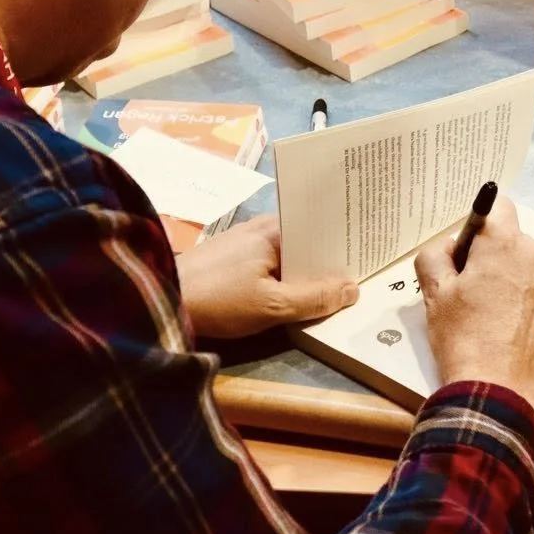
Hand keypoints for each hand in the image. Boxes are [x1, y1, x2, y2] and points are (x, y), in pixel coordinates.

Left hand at [177, 216, 358, 339]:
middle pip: (307, 243)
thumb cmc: (218, 299)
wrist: (162, 301)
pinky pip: (272, 265)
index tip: (372, 257)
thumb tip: (353, 289)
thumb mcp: (272, 305)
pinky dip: (286, 279)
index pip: (321, 229)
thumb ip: (314, 299)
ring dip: (306, 274)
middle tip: (361, 280)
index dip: (345, 244)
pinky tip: (297, 296)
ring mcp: (245, 242)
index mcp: (275, 229)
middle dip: (328, 262)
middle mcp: (262, 228)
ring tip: (335, 291)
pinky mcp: (232, 260)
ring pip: (289, 257)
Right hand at [416, 195, 533, 420]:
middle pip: (513, 243)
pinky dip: (532, 308)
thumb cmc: (462, 339)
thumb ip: (434, 255)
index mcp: (505, 244)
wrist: (499, 395)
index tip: (466, 253)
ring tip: (494, 321)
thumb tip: (449, 248)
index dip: (478, 226)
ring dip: (515, 284)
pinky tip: (514, 335)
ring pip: (531, 271)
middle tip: (472, 294)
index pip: (496, 206)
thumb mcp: (434, 294)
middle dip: (494, 259)